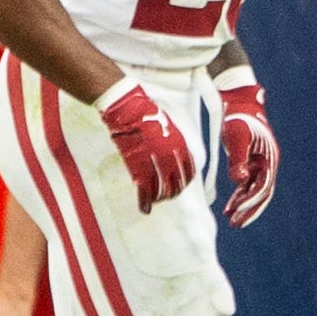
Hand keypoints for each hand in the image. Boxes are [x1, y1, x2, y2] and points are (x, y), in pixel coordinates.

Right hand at [98, 78, 194, 212]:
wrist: (127, 106)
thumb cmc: (147, 112)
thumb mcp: (169, 124)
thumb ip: (174, 141)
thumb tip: (177, 153)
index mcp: (180, 144)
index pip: (189, 170)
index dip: (185, 180)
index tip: (181, 185)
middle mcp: (170, 154)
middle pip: (176, 182)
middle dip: (173, 192)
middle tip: (168, 196)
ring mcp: (153, 160)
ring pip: (161, 188)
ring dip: (160, 197)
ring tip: (156, 201)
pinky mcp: (136, 163)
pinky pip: (144, 188)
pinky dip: (145, 200)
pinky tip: (145, 209)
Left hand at [218, 69, 279, 226]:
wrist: (238, 102)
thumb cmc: (238, 118)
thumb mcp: (236, 137)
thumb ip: (238, 159)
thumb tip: (240, 181)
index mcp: (269, 159)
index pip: (262, 187)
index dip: (249, 202)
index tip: (236, 214)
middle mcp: (268, 164)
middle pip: (262, 193)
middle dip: (249, 210)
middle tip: (236, 224)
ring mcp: (260, 164)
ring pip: (254, 191)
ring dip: (243, 205)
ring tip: (230, 219)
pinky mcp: (250, 162)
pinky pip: (247, 184)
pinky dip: (239, 195)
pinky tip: (229, 206)